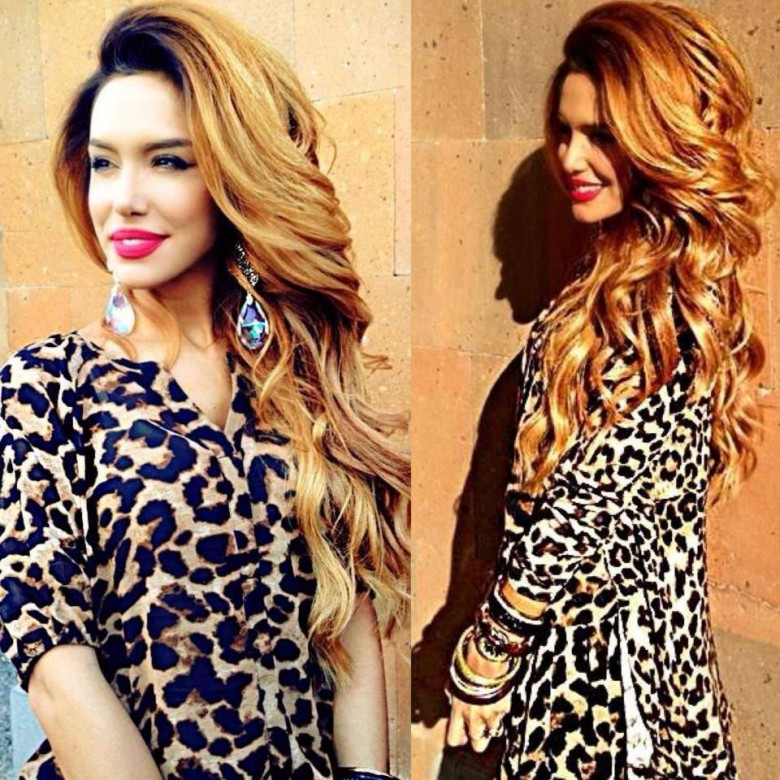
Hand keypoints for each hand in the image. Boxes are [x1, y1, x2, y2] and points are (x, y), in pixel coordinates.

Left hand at [445, 634, 513, 752]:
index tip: (462, 731)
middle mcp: (473, 716)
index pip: (454, 738)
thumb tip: (452, 699)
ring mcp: (489, 714)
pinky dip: (501, 710)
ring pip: (492, 733)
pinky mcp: (503, 708)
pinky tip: (498, 699)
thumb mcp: (454, 680)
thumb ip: (453, 694)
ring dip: (492, 724)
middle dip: (478, 739)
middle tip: (479, 728)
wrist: (486, 655)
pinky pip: (503, 715)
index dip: (459, 737)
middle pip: (477, 744)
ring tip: (490, 711)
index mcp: (457, 709)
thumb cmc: (468, 664)